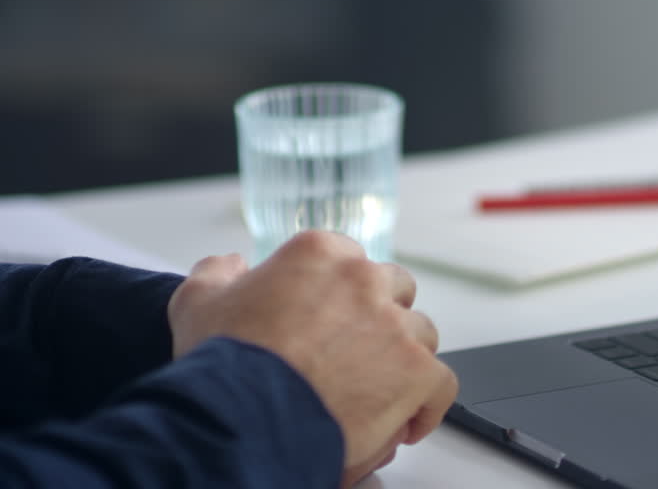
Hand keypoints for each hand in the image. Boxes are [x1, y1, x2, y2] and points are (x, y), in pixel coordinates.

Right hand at [167, 231, 458, 478]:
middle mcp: (364, 281)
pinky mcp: (418, 372)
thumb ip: (217, 274)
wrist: (242, 416)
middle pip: (394, 291)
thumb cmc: (223, 365)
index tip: (331, 321)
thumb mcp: (198, 303)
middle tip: (354, 355)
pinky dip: (426, 404)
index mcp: (320, 255)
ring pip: (421, 335)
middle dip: (379, 321)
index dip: (342, 295)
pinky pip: (441, 384)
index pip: (351, 262)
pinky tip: (403, 422)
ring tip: (374, 392)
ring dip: (402, 361)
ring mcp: (396, 326)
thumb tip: (231, 265)